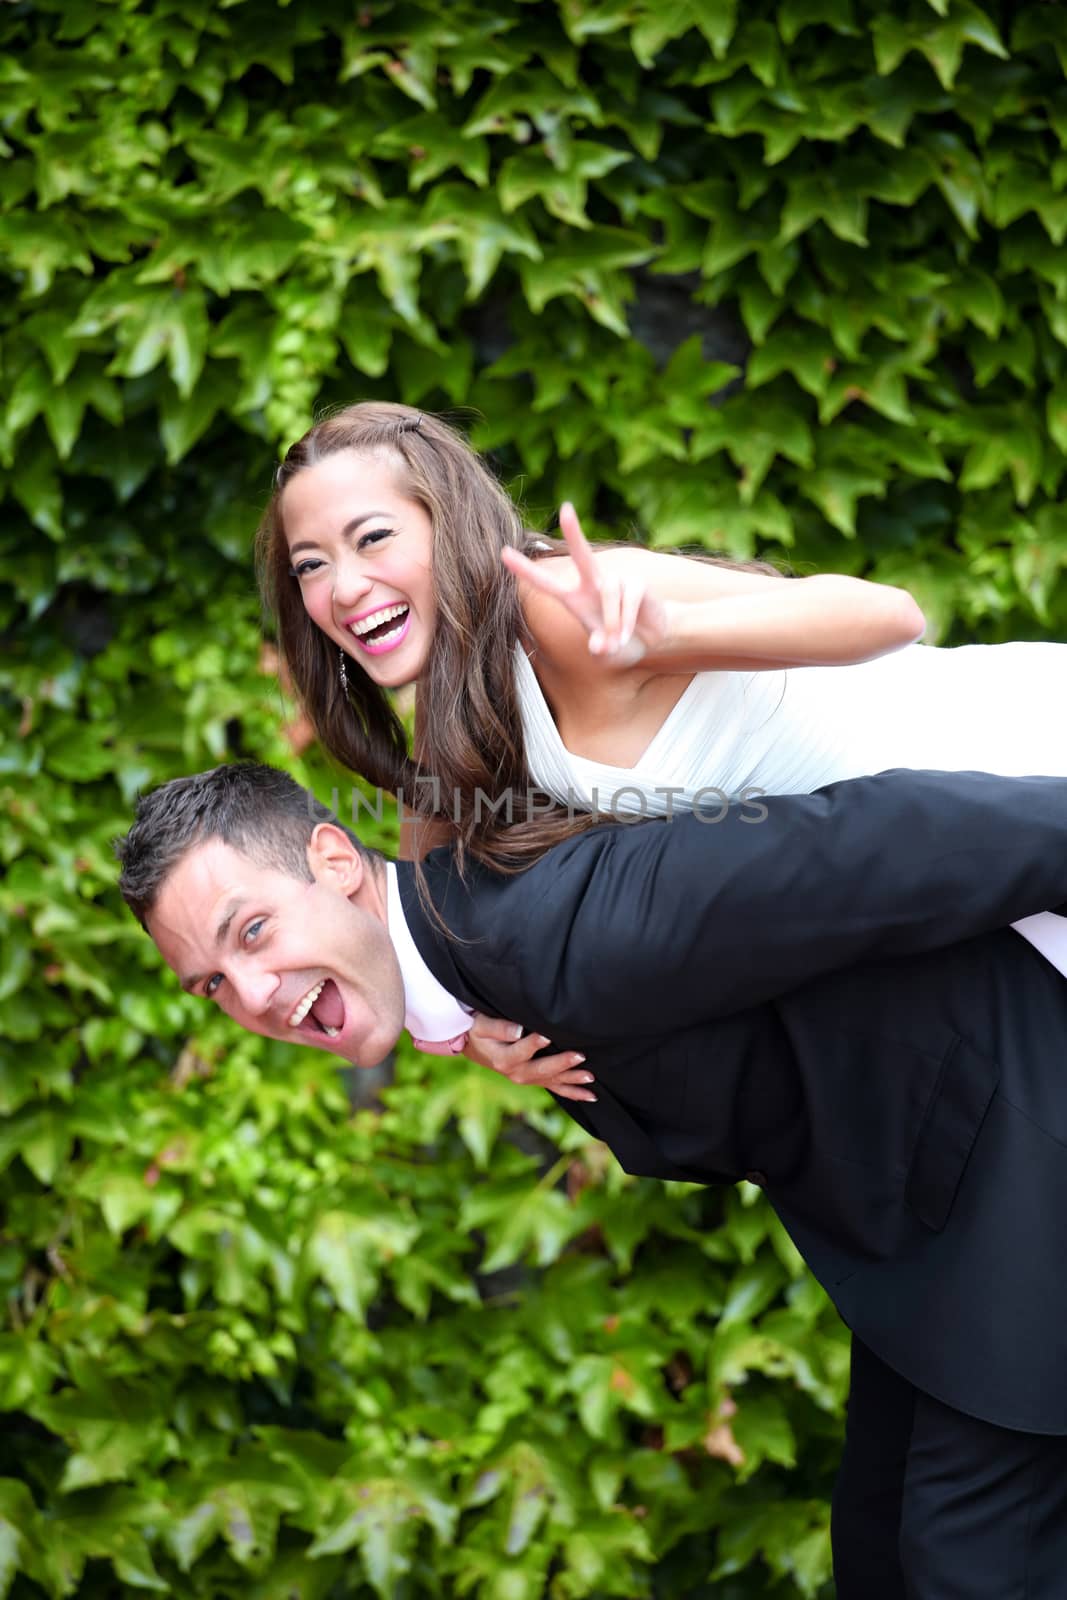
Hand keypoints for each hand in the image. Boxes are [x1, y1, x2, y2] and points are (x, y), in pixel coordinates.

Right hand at [463, 1014, 595, 1101]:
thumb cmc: (478, 1031)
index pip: (521, 1051)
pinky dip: (573, 1092)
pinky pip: (555, 1088)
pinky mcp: (534, 1080)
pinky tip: (590, 1095)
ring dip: (572, 1079)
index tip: (547, 1035)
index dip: (534, 1043)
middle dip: (562, 1063)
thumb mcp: (482, 1026)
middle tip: (580, 1056)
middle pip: (541, 1069)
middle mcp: (516, 1073)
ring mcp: (526, 1079)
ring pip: (552, 1081)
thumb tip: (519, 1030)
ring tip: (590, 1077)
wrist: (473, 1046)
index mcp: (503, 1059)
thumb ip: (500, 1028)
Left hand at [502, 503, 667, 665]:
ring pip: (608, 592)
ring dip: (612, 621)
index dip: (525, 570)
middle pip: (582, 554)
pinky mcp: (636, 583)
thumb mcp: (604, 651)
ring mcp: (616, 580)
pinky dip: (626, 621)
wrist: (651, 638)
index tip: (503, 552)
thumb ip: (599, 649)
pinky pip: (628, 599)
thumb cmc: (618, 640)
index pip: (546, 583)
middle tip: (566, 508)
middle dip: (574, 532)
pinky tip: (627, 633)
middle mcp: (593, 583)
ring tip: (617, 640)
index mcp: (574, 598)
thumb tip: (599, 646)